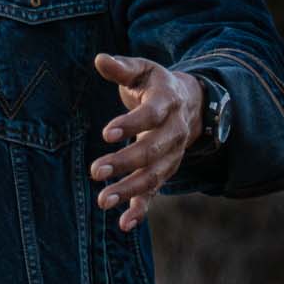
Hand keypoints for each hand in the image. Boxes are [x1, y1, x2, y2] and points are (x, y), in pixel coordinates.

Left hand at [90, 55, 204, 231]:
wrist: (189, 105)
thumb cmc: (156, 85)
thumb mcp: (142, 69)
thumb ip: (121, 67)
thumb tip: (99, 59)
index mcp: (167, 102)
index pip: (151, 116)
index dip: (130, 125)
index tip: (106, 133)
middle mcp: (173, 132)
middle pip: (152, 151)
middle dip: (124, 163)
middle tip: (95, 171)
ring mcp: (171, 156)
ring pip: (153, 177)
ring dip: (129, 191)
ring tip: (102, 200)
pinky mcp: (164, 172)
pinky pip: (154, 193)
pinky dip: (141, 210)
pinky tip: (124, 224)